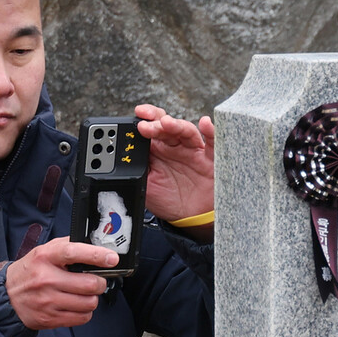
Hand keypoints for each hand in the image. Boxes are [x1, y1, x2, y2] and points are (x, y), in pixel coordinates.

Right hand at [5, 237, 117, 329]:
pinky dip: (85, 312)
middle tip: (95, 281)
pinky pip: (82, 318)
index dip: (96, 255)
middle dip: (99, 283)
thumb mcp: (43, 252)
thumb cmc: (30, 272)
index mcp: (45, 257)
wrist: (6, 296)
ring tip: (83, 294)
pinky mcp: (50, 318)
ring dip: (92, 299)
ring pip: (89, 303)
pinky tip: (76, 305)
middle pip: (90, 284)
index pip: (74, 253)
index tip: (112, 258)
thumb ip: (66, 246)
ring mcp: (48, 301)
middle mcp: (46, 279)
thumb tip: (94, 245)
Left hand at [135, 104, 213, 225]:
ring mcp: (192, 151)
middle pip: (166, 126)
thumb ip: (136, 169)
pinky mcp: (210, 158)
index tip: (138, 117)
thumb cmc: (168, 201)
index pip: (151, 129)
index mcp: (158, 151)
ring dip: (176, 125)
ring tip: (167, 123)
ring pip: (185, 131)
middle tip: (147, 125)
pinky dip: (210, 131)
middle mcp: (175, 147)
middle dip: (156, 122)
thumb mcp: (145, 186)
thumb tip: (125, 155)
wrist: (190, 219)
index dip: (145, 120)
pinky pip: (212, 142)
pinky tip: (205, 123)